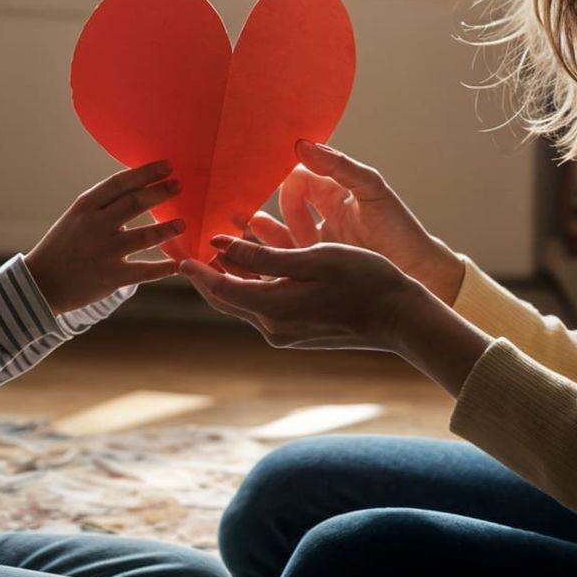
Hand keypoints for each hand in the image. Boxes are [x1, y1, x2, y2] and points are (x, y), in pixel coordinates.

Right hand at [26, 161, 183, 314]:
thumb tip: (140, 186)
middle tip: (179, 186)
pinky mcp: (112, 277)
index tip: (167, 166)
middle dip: (160, 192)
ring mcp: (104, 252)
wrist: (41, 283)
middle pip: (134, 203)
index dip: (146, 173)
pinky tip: (178, 263)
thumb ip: (104, 203)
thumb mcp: (77, 216)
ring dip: (166, 229)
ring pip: (144, 237)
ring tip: (182, 224)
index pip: (120, 183)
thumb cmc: (64, 245)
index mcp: (86, 206)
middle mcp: (95, 225)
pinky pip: (144, 271)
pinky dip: (163, 268)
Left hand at [178, 235, 430, 352]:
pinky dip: (253, 281)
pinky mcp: (298, 330)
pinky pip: (264, 302)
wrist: (401, 318)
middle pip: (226, 296)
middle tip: (187, 245)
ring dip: (231, 273)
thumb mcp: (313, 258)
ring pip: (245, 299)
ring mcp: (285, 331)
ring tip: (218, 244)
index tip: (176, 248)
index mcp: (272, 309)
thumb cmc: (363, 280)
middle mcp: (272, 327)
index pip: (219, 288)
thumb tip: (221, 246)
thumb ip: (264, 256)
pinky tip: (254, 259)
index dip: (194, 268)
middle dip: (206, 271)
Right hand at [247, 141, 464, 302]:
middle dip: (260, 202)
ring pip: (279, 233)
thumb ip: (339, 166)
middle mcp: (322, 214)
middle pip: (283, 203)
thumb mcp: (373, 191)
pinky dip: (266, 255)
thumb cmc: (400, 230)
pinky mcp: (316, 267)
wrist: (419, 276)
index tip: (260, 174)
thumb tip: (302, 143)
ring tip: (235, 227)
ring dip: (257, 231)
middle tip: (236, 205)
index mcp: (335, 191)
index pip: (299, 176)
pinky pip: (284, 258)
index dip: (280, 174)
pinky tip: (249, 254)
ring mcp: (317, 242)